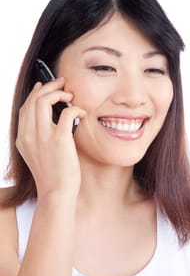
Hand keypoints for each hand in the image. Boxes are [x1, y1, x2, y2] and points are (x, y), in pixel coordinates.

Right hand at [16, 78, 85, 199]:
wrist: (56, 192)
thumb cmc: (51, 175)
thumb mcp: (36, 155)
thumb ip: (37, 138)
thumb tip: (52, 122)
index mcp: (22, 138)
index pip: (25, 107)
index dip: (35, 93)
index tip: (45, 86)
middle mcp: (28, 134)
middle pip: (34, 99)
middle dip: (49, 86)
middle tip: (62, 83)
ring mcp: (43, 136)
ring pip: (44, 100)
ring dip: (59, 92)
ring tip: (70, 95)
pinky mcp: (59, 139)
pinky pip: (67, 112)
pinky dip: (76, 108)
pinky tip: (82, 112)